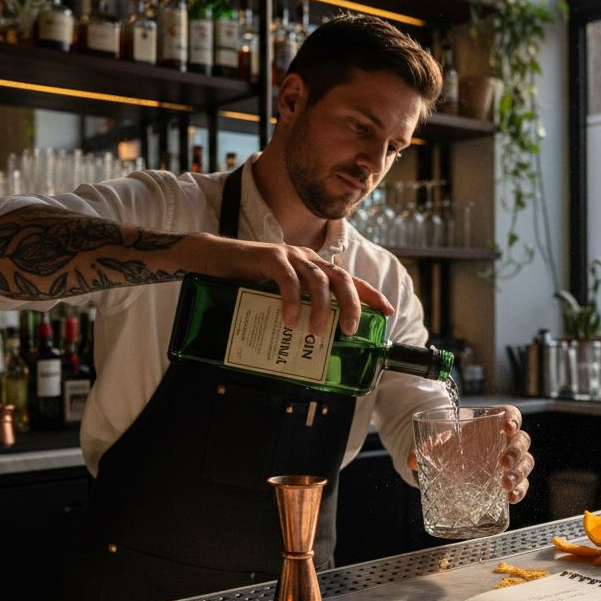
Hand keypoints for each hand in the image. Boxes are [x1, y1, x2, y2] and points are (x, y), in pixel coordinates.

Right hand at [192, 233, 393, 335]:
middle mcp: (307, 258)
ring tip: (316, 333)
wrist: (212, 261)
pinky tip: (290, 320)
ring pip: (318, 280)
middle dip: (352, 304)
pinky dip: (292, 301)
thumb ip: (296, 311)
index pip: (350, 279)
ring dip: (322, 309)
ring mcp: (290, 256)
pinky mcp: (270, 257)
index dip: (370, 293)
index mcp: (314, 267)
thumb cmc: (246, 282)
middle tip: (351, 331)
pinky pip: (288, 279)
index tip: (388, 311)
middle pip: (341, 278)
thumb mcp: (277, 298)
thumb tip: (310, 344)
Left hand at [406, 405, 534, 504]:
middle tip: (502, 463)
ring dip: (520, 473)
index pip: (511, 414)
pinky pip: (523, 484)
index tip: (507, 426)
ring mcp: (511, 461)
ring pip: (526, 462)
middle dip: (515, 452)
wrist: (451, 465)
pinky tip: (511, 498)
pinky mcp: (510, 479)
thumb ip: (427, 448)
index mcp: (493, 423)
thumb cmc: (451, 447)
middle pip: (522, 441)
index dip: (513, 418)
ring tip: (505, 485)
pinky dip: (520, 491)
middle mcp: (506, 440)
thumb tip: (411, 459)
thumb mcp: (439, 445)